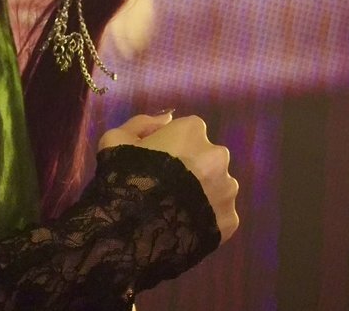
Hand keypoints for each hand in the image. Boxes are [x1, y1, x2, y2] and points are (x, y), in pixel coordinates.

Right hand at [99, 113, 238, 242]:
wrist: (137, 230)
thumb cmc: (126, 177)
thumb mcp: (117, 138)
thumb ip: (143, 123)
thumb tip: (167, 119)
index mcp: (193, 130)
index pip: (188, 131)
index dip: (173, 146)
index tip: (159, 161)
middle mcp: (218, 155)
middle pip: (207, 158)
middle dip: (193, 168)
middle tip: (169, 186)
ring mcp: (227, 189)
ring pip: (217, 186)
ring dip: (203, 193)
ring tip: (179, 208)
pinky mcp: (231, 219)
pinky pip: (219, 214)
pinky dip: (208, 218)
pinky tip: (187, 225)